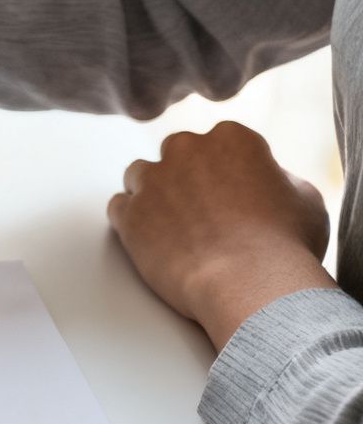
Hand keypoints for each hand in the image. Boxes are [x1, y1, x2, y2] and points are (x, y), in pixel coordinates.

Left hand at [108, 122, 335, 346]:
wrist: (250, 285)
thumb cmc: (285, 246)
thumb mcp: (305, 199)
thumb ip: (277, 178)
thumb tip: (264, 179)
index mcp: (232, 138)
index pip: (222, 143)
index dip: (227, 168)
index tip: (231, 191)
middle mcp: (187, 149)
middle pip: (178, 153)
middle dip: (186, 175)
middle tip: (201, 208)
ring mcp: (152, 180)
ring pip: (140, 174)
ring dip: (152, 193)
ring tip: (171, 223)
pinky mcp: (129, 214)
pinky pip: (119, 207)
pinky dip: (131, 220)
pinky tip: (149, 238)